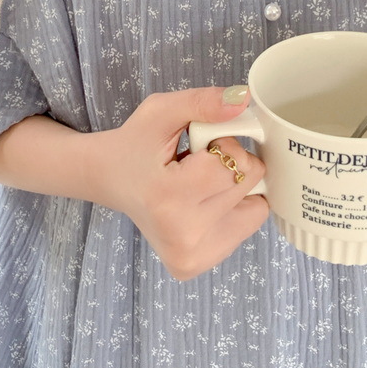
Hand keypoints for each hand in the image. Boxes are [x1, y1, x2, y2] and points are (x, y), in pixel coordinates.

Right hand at [94, 88, 268, 280]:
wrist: (109, 179)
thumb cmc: (136, 143)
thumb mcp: (162, 111)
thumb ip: (202, 102)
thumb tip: (243, 100)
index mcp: (168, 197)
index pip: (234, 164)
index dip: (222, 143)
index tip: (195, 146)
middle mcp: (181, 236)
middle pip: (250, 184)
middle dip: (230, 164)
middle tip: (194, 165)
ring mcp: (189, 257)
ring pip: (257, 209)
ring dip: (234, 189)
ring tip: (197, 185)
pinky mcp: (195, 266)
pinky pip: (247, 228)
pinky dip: (232, 210)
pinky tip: (199, 203)